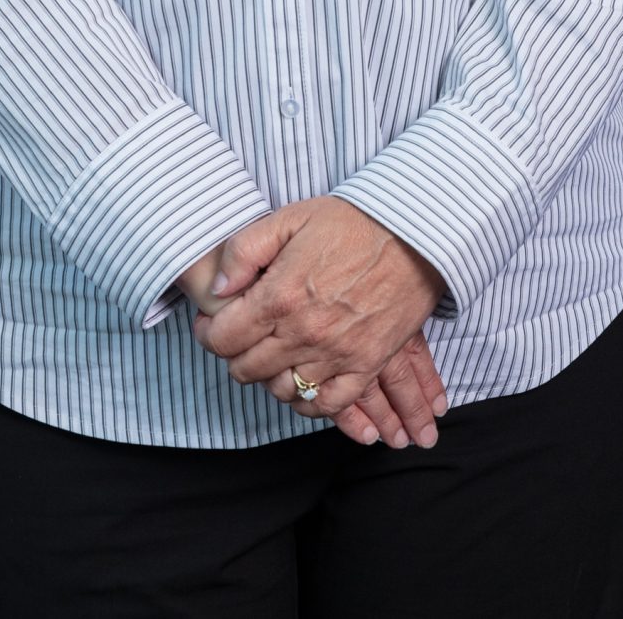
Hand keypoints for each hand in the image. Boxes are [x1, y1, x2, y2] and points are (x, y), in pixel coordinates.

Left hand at [190, 198, 443, 429]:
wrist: (414, 235)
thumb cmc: (351, 222)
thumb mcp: (289, 218)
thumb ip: (244, 252)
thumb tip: (218, 290)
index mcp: (280, 296)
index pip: (223, 339)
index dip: (209, 333)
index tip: (213, 323)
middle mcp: (304, 333)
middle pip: (247, 369)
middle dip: (234, 354)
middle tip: (241, 337)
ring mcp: (337, 354)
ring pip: (282, 390)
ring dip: (268, 377)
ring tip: (271, 356)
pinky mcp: (366, 365)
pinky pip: (328, 404)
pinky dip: (309, 402)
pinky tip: (301, 385)